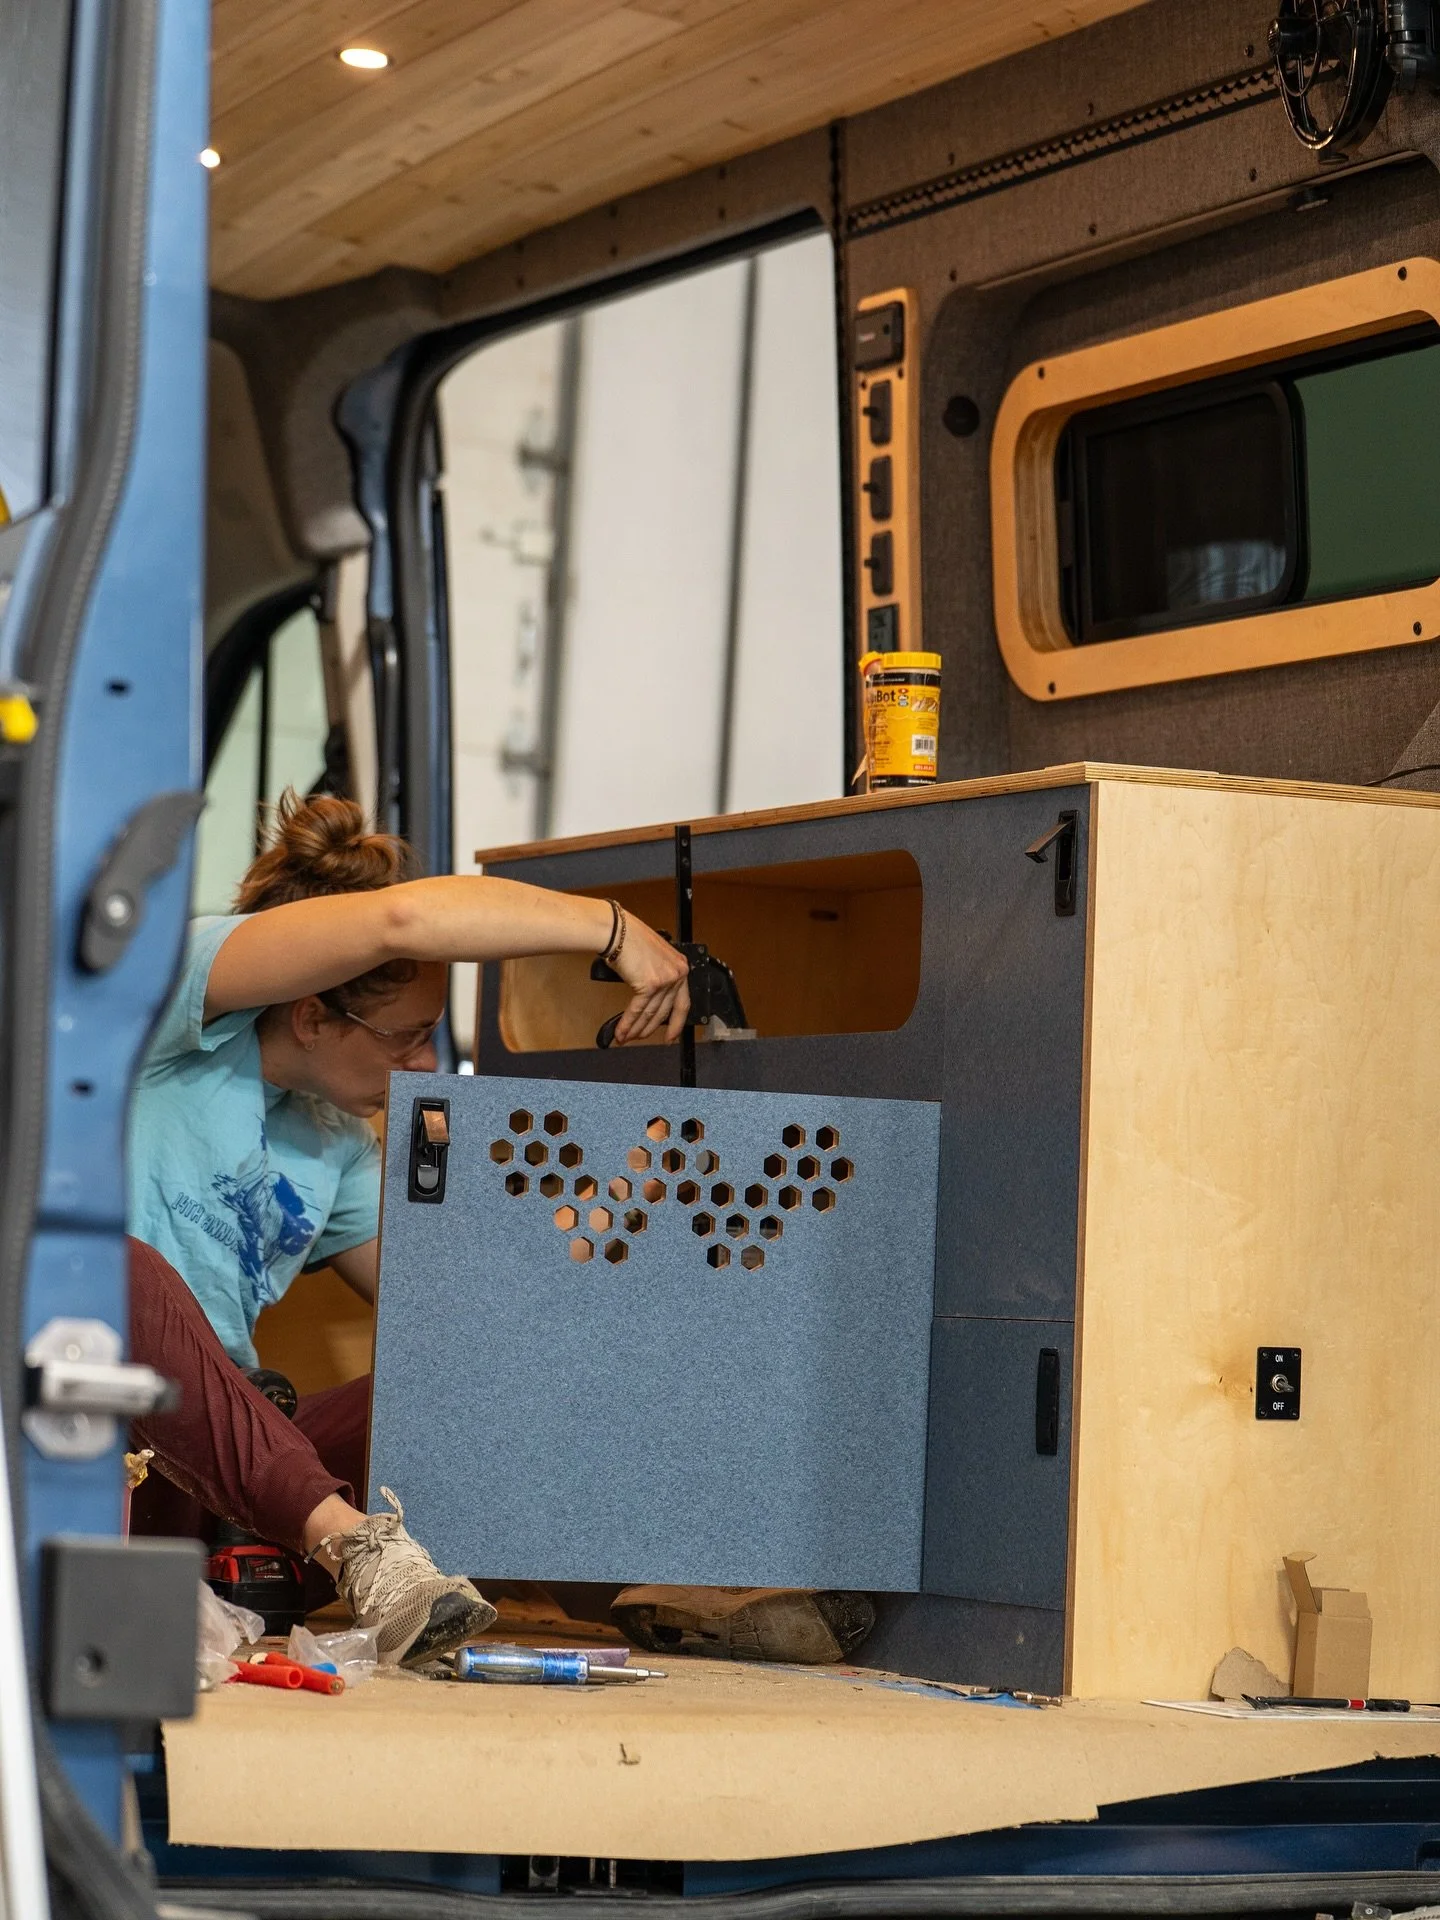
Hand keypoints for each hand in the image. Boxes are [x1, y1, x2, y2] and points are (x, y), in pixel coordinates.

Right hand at [610, 912, 690, 1044]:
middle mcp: (677, 974)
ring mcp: (665, 980)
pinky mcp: (650, 984)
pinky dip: (627, 1023)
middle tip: (641, 1038)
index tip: (672, 1036)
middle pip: (665, 1011)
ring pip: (650, 1013)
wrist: (619, 931)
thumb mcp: (655, 959)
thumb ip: (660, 977)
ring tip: (627, 1038)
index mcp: (681, 967)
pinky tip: (622, 1032)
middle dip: (650, 1029)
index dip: (677, 1023)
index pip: (683, 1003)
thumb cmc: (631, 939)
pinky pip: (637, 1010)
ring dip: (636, 1029)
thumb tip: (651, 1002)